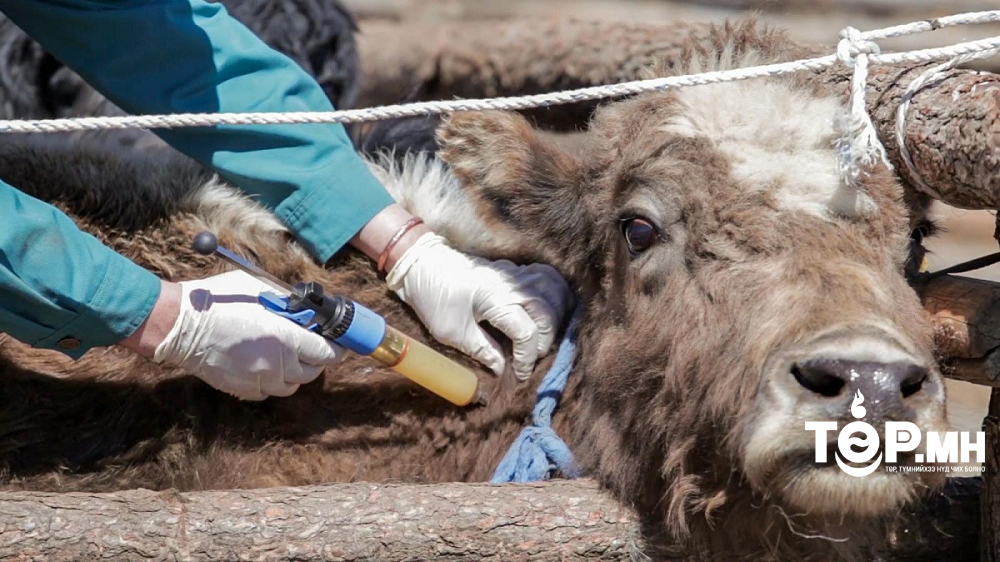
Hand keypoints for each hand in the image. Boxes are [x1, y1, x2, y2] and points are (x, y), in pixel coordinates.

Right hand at [141, 271, 344, 399]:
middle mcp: (275, 364)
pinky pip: (267, 392)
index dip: (336, 348)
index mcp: (284, 338)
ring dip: (295, 373)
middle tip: (312, 346)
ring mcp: (257, 379)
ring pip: (291, 386)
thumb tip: (304, 308)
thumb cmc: (218, 301)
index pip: (325, 352)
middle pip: (311, 372)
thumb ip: (286, 301)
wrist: (180, 324)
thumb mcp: (259, 289)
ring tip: (288, 356)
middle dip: (316, 359)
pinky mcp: (241, 389)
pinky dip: (272, 382)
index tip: (339, 343)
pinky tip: (266, 366)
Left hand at [386, 232, 571, 379]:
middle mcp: (511, 285)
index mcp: (495, 299)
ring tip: (544, 336)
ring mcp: (515, 273)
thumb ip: (482, 351)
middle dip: (546, 341)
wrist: (422, 263)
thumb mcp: (451, 332)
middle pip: (549, 313)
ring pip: (556, 291)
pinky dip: (555, 294)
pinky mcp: (514, 270)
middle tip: (531, 357)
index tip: (519, 374)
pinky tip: (548, 311)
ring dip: (556, 316)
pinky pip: (548, 277)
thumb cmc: (433, 297)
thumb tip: (503, 368)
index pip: (527, 333)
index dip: (528, 358)